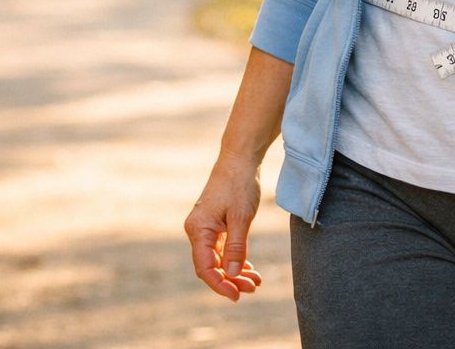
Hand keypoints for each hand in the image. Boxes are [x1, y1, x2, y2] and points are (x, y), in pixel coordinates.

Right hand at [184, 153, 265, 301]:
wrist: (239, 159)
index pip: (205, 267)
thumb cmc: (239, 184)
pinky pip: (223, 249)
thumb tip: (232, 274)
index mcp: (198, 229)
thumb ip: (236, 246)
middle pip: (212, 265)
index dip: (220, 284)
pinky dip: (236, 259)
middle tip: (253, 288)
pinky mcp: (216, 225)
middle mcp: (198, 230)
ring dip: (236, 272)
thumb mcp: (241, 217)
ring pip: (219, 259)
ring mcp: (207, 228)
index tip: (237, 296)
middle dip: (232, 280)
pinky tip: (249, 268)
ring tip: (256, 281)